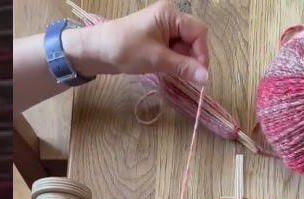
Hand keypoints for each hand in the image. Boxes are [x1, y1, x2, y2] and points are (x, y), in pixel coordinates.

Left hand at [65, 1, 209, 85]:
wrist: (96, 51)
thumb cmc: (125, 49)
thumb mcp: (156, 59)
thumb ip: (183, 68)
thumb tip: (207, 78)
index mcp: (171, 15)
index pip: (199, 32)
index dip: (202, 53)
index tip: (199, 75)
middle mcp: (169, 19)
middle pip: (193, 40)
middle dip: (192, 59)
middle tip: (186, 78)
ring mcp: (163, 30)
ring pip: (184, 48)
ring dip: (182, 63)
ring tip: (173, 74)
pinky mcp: (156, 41)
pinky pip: (173, 52)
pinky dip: (174, 63)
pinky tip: (168, 72)